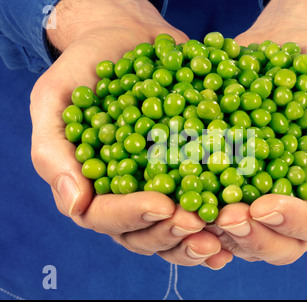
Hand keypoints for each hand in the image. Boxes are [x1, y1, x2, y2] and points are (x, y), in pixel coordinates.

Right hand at [30, 0, 231, 268]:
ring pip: (173, 231)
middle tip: (197, 222)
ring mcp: (157, 189)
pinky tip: (236, 228)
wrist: (127, 40)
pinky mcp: (187, 175)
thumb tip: (73, 203)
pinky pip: (201, 206)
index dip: (132, 214)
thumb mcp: (55, 97)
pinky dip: (218, 222)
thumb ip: (53, 149)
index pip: (104, 215)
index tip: (162, 204)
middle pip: (143, 234)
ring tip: (222, 235)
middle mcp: (124, 196)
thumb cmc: (86, 67)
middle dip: (170, 232)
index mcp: (90, 185)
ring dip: (196, 239)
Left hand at [213, 0, 306, 264]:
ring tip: (197, 212)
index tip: (264, 205)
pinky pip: (213, 207)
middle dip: (251, 235)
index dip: (294, 221)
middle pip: (277, 244)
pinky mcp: (229, 183)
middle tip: (226, 216)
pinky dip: (196, 211)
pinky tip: (178, 204)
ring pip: (241, 236)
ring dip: (218, 231)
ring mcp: (259, 198)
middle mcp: (295, 206)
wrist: (289, 46)